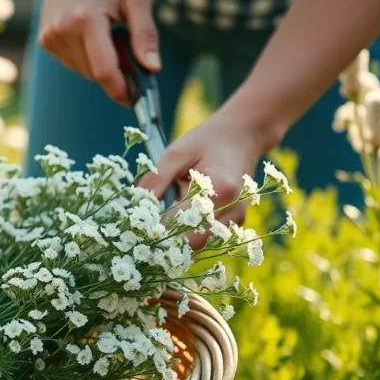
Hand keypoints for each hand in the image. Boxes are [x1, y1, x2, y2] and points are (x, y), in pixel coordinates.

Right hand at [38, 0, 159, 104]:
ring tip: (107, 36)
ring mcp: (51, 36)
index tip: (133, 99)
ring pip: (83, 71)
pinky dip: (86, 58)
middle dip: (114, 72)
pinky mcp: (45, 40)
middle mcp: (63, 30)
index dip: (120, 89)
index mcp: (87, 19)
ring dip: (99, 65)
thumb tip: (152, 68)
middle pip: (95, 73)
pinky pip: (72, 63)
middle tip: (127, 54)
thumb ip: (145, 34)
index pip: (104, 69)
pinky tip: (89, 36)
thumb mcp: (136, 0)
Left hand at [137, 106, 277, 247]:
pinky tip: (182, 214)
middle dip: (167, 238)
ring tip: (167, 214)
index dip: (158, 230)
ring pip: (199, 244)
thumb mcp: (177, 153)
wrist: (243, 135)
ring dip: (179, 235)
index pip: (183, 226)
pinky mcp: (234, 223)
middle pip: (192, 242)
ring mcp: (237, 219)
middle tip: (147, 226)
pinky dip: (191, 231)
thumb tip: (136, 206)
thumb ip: (157, 179)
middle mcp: (233, 210)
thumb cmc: (207, 141)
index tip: (139, 226)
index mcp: (219, 190)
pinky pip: (207, 237)